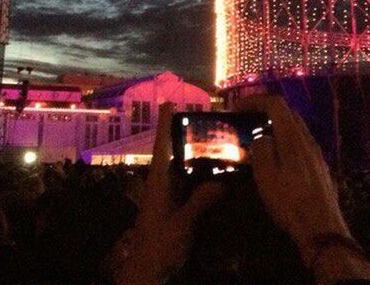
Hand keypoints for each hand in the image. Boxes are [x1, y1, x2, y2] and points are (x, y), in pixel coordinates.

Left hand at [114, 104, 222, 284]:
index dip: (165, 124)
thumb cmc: (160, 247)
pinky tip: (219, 174)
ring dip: (196, 156)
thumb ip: (200, 202)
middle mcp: (162, 185)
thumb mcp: (181, 225)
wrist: (149, 274)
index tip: (170, 102)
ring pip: (183, 170)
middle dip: (186, 135)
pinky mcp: (176, 210)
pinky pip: (190, 186)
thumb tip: (221, 181)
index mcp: (158, 183)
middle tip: (208, 118)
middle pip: (173, 154)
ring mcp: (168, 198)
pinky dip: (202, 177)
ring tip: (218, 140)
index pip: (161, 147)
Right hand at [241, 95, 369, 283]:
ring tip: (260, 137)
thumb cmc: (289, 201)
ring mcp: (317, 154)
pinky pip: (302, 144)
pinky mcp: (320, 168)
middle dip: (266, 110)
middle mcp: (307, 140)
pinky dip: (287, 141)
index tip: (238, 106)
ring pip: (297, 129)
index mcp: (292, 137)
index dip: (255, 99)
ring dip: (278, 126)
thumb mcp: (266, 175)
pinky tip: (279, 158)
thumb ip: (261, 149)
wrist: (322, 228)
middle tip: (247, 119)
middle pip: (288, 113)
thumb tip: (262, 137)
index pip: (276, 104)